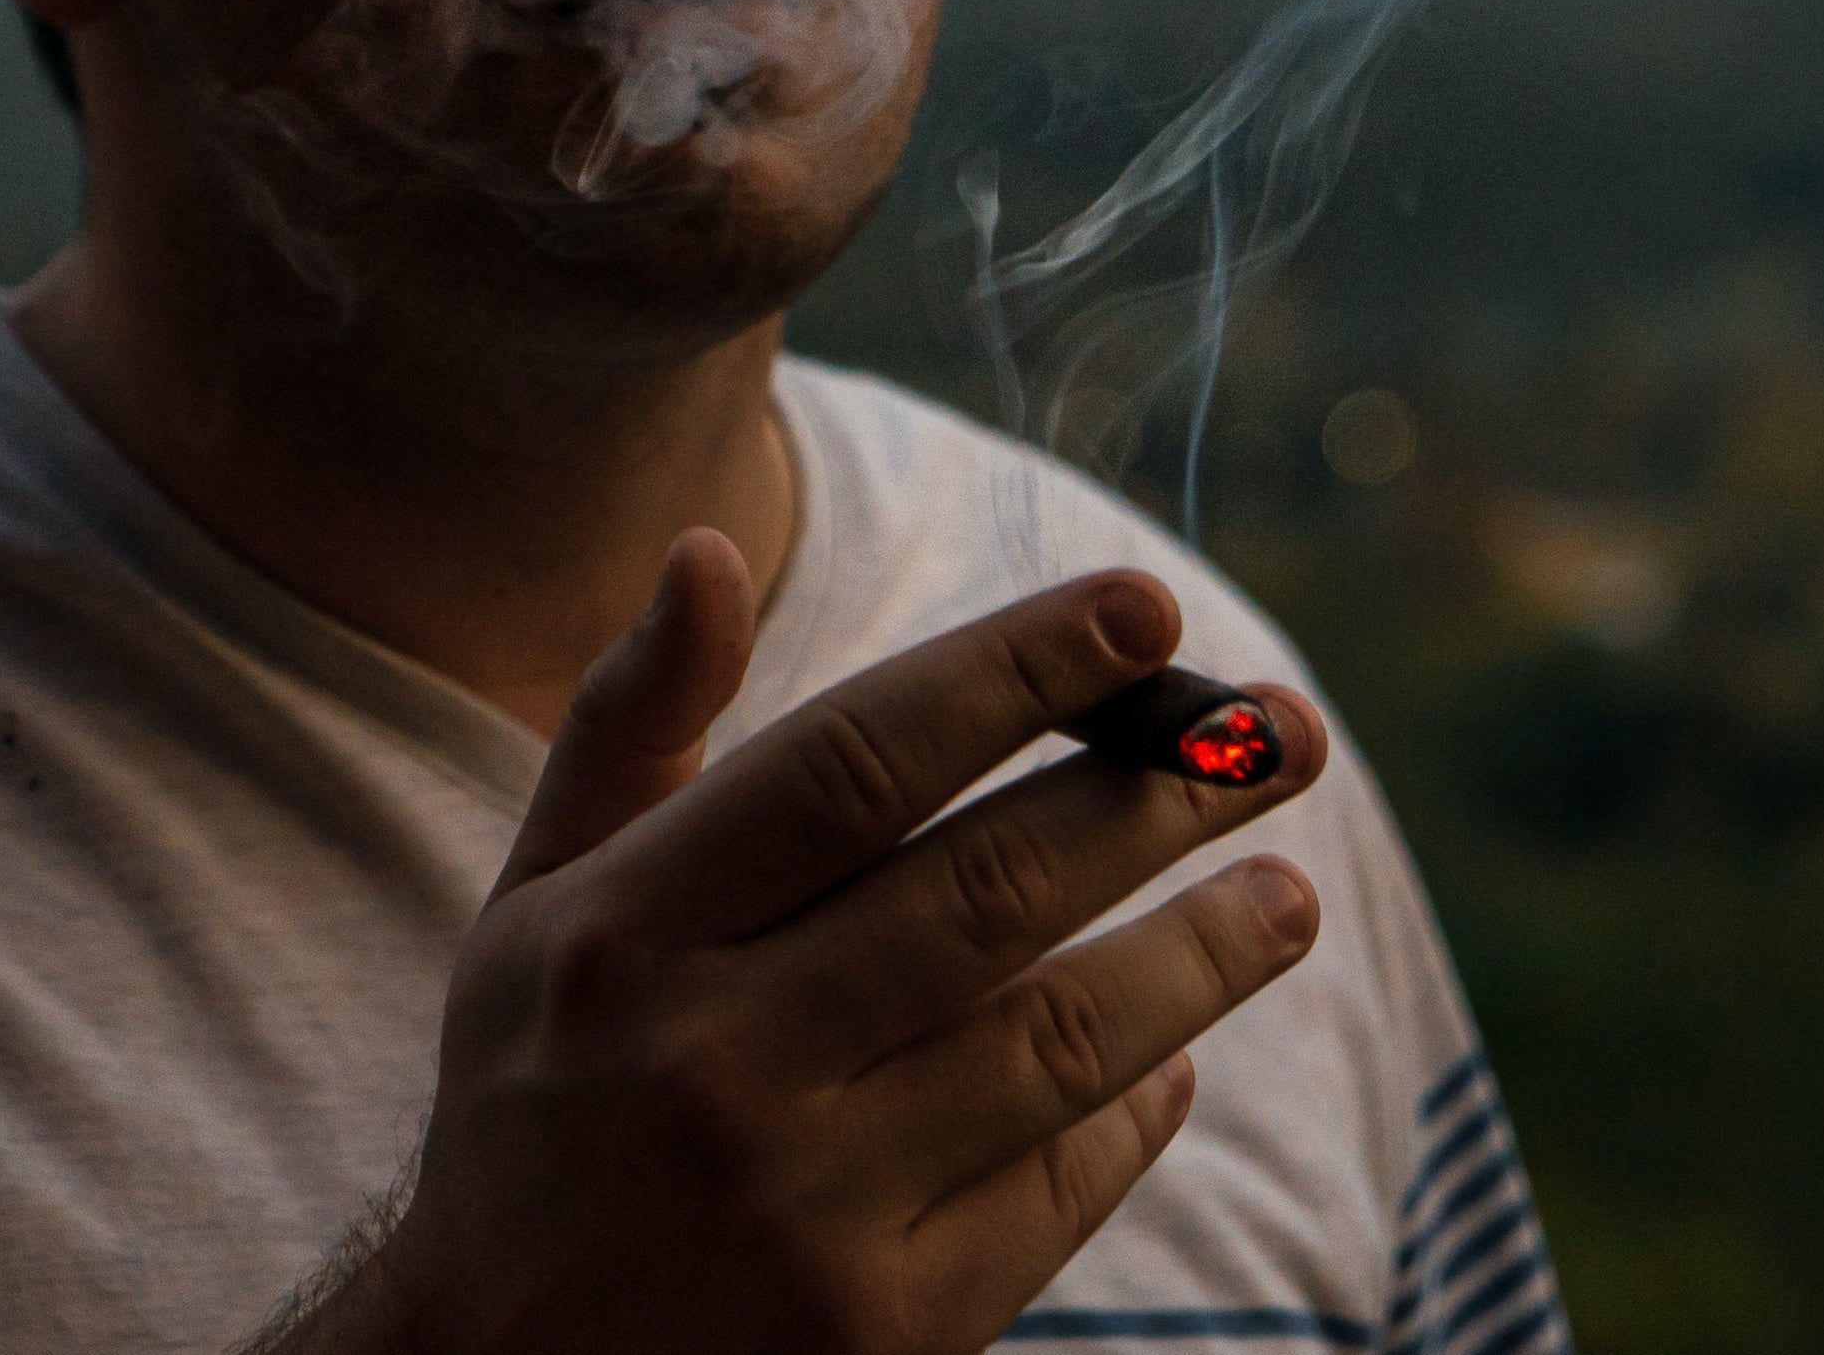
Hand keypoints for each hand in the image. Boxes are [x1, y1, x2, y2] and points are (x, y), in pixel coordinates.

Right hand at [284, 530, 1328, 1354]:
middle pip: (991, 890)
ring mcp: (807, 1207)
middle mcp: (716, 1062)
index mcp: (625, 933)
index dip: (1017, 670)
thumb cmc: (536, 1102)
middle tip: (1282, 730)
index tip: (1148, 607)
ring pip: (1058, 1040)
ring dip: (1201, 953)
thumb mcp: (536, 909)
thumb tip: (710, 548)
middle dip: (1163, 795)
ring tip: (1287, 889)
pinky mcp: (884, 1334)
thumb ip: (631, 727)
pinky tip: (1177, 1058)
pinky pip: (1056, 1191)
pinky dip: (1133, 1113)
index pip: (857, 762)